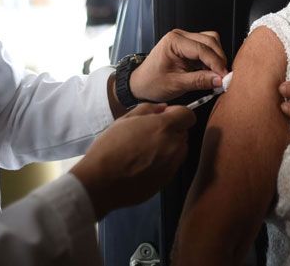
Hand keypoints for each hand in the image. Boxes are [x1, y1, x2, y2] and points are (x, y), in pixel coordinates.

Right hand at [70, 103, 195, 219]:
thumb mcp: (124, 120)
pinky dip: (164, 162)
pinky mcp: (167, 180)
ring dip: (170, 147)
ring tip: (147, 150)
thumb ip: (147, 109)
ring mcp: (172, 165)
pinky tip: (145, 164)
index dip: (178, 113)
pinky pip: (172, 165)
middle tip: (151, 134)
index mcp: (163, 127)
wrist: (101, 181)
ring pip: (180, 150)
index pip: (188, 115)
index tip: (165, 116)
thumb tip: (162, 108)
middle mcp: (173, 146)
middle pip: (183, 133)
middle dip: (172, 130)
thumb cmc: (109, 147)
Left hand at [129, 30, 227, 102]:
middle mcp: (180, 36)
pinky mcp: (189, 47)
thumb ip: (199, 81)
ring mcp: (185, 40)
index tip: (225, 77)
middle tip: (223, 78)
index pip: (202, 49)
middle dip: (219, 60)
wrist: (139, 84)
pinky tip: (209, 73)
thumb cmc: (152, 83)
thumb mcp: (176, 84)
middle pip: (210, 41)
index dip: (216, 63)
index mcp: (174, 41)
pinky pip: (207, 49)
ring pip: (211, 42)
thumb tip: (220, 79)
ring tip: (215, 76)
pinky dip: (211, 60)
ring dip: (216, 58)